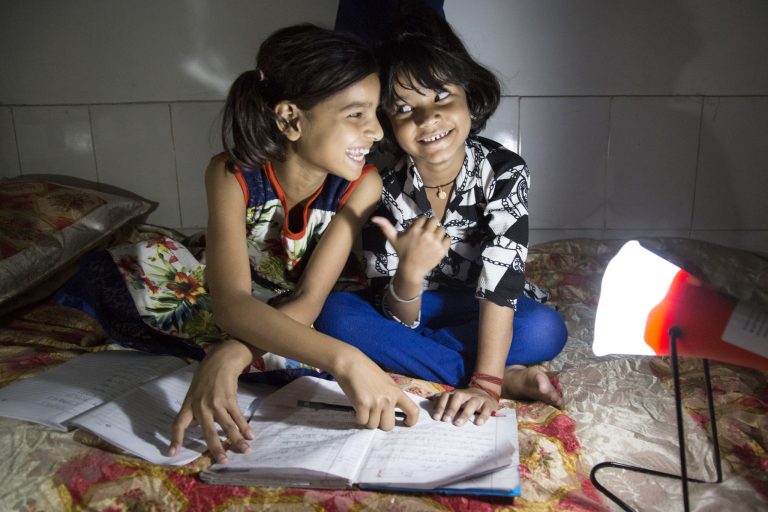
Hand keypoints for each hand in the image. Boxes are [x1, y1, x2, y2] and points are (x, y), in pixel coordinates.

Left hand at [169, 339, 254, 462]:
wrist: (220, 360)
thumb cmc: (205, 377)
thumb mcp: (194, 393)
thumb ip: (195, 410)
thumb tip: (198, 427)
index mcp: (189, 405)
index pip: (178, 424)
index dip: (175, 439)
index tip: (172, 453)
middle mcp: (201, 406)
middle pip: (208, 431)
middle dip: (216, 448)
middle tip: (223, 461)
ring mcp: (216, 403)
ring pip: (227, 426)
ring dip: (236, 440)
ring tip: (245, 450)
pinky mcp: (229, 399)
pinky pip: (237, 416)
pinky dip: (245, 427)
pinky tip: (250, 435)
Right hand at [333, 348, 420, 430]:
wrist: (350, 362)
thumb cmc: (366, 370)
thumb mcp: (386, 382)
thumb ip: (391, 396)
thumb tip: (390, 412)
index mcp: (396, 391)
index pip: (413, 410)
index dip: (411, 421)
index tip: (405, 422)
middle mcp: (389, 398)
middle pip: (388, 426)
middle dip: (379, 424)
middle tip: (373, 415)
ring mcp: (376, 402)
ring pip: (373, 425)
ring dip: (367, 419)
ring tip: (363, 408)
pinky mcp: (362, 404)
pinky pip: (362, 421)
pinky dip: (357, 417)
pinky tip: (356, 409)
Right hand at [371, 216, 450, 278]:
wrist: (411, 269)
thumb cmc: (402, 253)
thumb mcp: (393, 239)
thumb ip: (385, 227)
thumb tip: (373, 218)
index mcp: (415, 229)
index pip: (423, 217)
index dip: (422, 223)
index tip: (419, 230)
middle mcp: (426, 234)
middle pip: (434, 220)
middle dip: (431, 225)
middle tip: (427, 233)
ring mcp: (435, 242)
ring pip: (442, 229)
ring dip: (438, 233)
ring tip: (432, 240)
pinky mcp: (442, 250)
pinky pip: (448, 239)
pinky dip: (444, 241)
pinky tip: (437, 246)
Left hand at [431, 387, 496, 425]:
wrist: (485, 392)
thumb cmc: (465, 400)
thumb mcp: (454, 399)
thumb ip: (443, 401)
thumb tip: (430, 405)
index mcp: (456, 394)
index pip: (446, 396)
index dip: (440, 406)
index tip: (436, 418)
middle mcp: (466, 394)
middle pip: (458, 397)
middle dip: (451, 408)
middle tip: (445, 420)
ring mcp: (478, 398)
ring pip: (472, 403)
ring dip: (465, 413)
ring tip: (458, 424)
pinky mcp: (488, 404)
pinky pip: (486, 409)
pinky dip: (483, 415)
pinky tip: (478, 423)